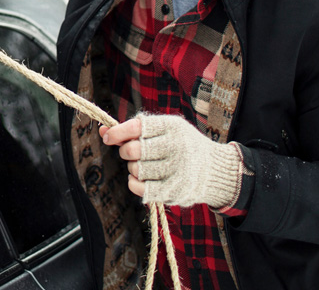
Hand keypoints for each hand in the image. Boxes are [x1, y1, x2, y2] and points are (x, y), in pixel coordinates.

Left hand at [99, 114, 243, 208]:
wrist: (215, 171)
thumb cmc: (182, 146)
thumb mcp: (165, 130)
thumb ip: (134, 129)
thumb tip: (102, 130)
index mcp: (172, 127)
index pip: (136, 127)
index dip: (117, 132)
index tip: (108, 137)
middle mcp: (176, 147)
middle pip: (133, 150)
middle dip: (126, 151)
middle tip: (131, 152)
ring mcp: (176, 170)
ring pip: (136, 169)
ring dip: (133, 168)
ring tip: (145, 165)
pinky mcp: (174, 190)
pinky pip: (140, 188)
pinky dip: (134, 183)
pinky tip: (141, 179)